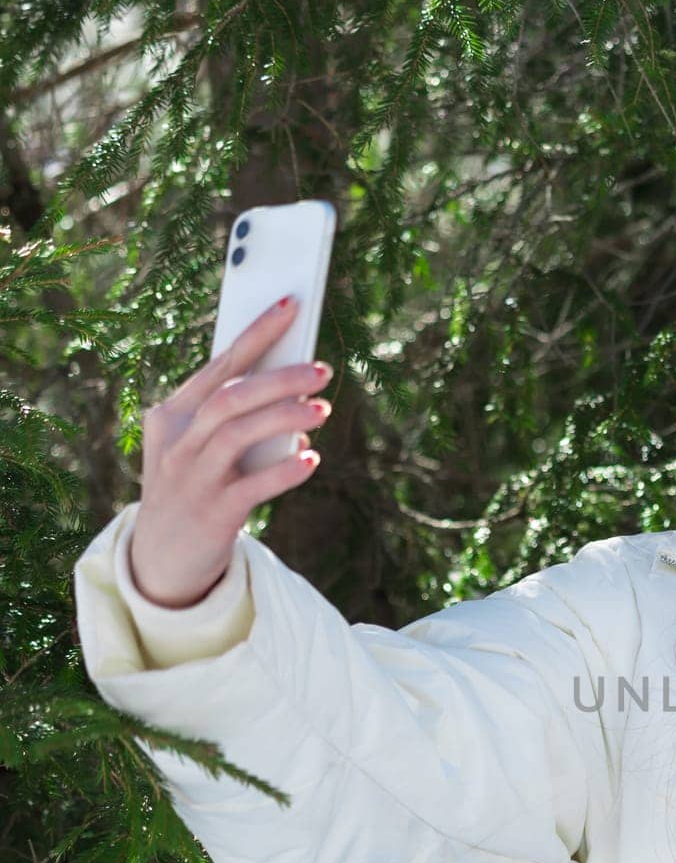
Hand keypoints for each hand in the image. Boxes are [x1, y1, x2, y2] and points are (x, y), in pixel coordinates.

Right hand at [128, 295, 333, 607]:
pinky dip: (284, 471)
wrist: (164, 557)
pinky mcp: (212, 513)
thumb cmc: (197, 489)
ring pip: (237, 432)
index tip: (292, 304)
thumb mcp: (207, 450)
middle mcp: (178, 440)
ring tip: (324, 410)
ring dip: (285, 417)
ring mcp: (191, 476)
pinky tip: (312, 460)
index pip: (220, 363)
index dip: (257, 332)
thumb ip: (246, 426)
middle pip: (230, 395)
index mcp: (174, 413)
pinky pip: (253, 486)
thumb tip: (301, 413)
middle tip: (323, 370)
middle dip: (279, 378)